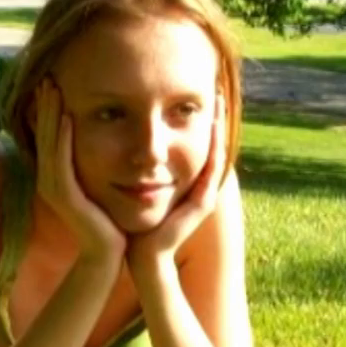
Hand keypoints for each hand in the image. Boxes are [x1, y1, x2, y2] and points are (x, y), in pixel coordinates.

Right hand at [34, 79, 124, 261]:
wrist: (108, 254)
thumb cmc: (107, 222)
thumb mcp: (98, 186)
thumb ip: (94, 167)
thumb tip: (104, 145)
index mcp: (56, 176)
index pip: (49, 137)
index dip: (49, 111)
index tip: (53, 84)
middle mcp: (50, 180)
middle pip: (44, 135)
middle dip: (45, 106)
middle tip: (46, 77)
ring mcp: (54, 188)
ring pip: (50, 144)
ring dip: (51, 115)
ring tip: (52, 89)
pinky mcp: (65, 197)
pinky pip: (62, 162)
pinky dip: (63, 139)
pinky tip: (68, 118)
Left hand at [130, 94, 228, 267]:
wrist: (144, 257)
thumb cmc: (137, 225)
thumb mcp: (139, 189)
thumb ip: (140, 170)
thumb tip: (125, 146)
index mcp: (188, 183)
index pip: (200, 146)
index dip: (202, 122)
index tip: (199, 95)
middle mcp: (202, 187)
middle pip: (214, 146)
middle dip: (216, 118)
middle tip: (217, 88)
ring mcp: (205, 195)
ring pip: (218, 153)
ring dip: (220, 127)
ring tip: (219, 102)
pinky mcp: (203, 204)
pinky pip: (212, 170)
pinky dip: (215, 148)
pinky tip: (214, 129)